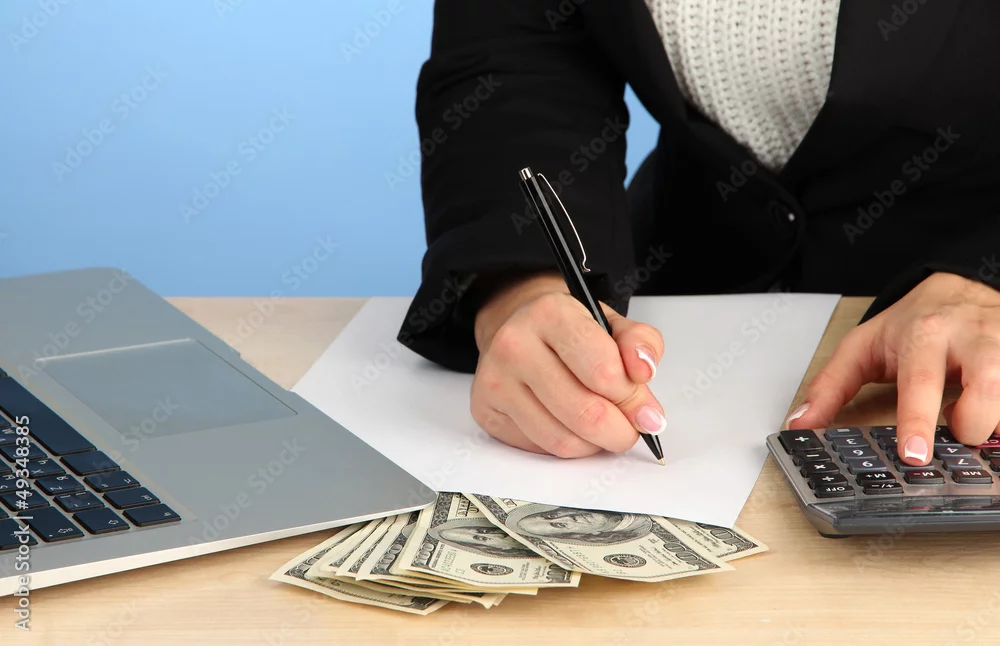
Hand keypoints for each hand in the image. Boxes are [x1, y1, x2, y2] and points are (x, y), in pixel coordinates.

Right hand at [471, 272, 666, 456]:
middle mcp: (515, 344)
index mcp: (550, 313)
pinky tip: (572, 427)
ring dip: (595, 444)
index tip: (646, 408)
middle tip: (632, 428)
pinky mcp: (486, 410)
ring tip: (603, 427)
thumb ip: (640, 343)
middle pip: (585, 413)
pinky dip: (568, 446)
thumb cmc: (570, 331)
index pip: (603, 372)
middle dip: (621, 430)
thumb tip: (644, 370)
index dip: (633, 398)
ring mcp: (495, 380)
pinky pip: (541, 448)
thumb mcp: (612, 324)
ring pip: (563, 440)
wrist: (518, 329)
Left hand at [788, 272, 999, 464]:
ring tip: (976, 417)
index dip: (917, 421)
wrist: (958, 285)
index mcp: (923, 336)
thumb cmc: (910, 322)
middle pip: (988, 384)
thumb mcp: (861, 347)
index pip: (921, 382)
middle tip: (956, 432)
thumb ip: (829, 387)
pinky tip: (995, 412)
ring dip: (999, 419)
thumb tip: (800, 424)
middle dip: (974, 422)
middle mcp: (970, 337)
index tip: (913, 454)